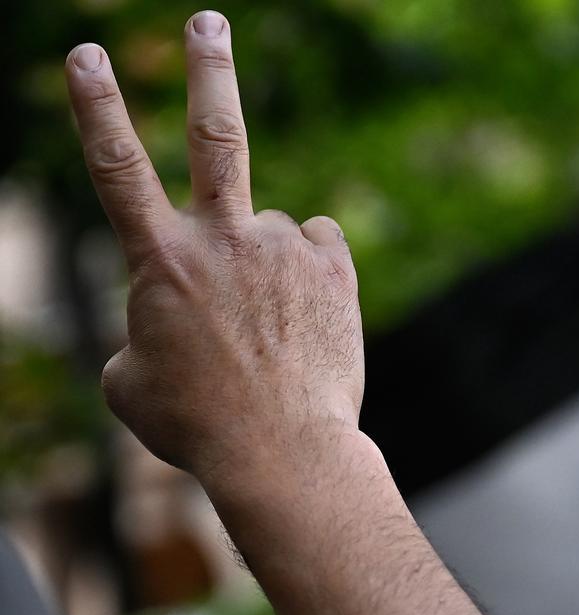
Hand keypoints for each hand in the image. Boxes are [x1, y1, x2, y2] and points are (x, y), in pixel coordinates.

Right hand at [65, 11, 362, 486]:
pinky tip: (305, 317)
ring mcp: (285, 248)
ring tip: (271, 330)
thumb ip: (142, 328)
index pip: (116, 168)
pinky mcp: (334, 265)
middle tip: (210, 21)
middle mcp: (224, 240)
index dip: (97, 107)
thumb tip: (169, 312)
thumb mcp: (132, 382)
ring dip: (264, 269)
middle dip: (208, 70)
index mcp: (160, 261)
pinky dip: (306, 273)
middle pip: (215, 135)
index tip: (87, 54)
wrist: (284, 451)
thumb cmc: (198, 424)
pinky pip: (314, 246)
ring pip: (268, 230)